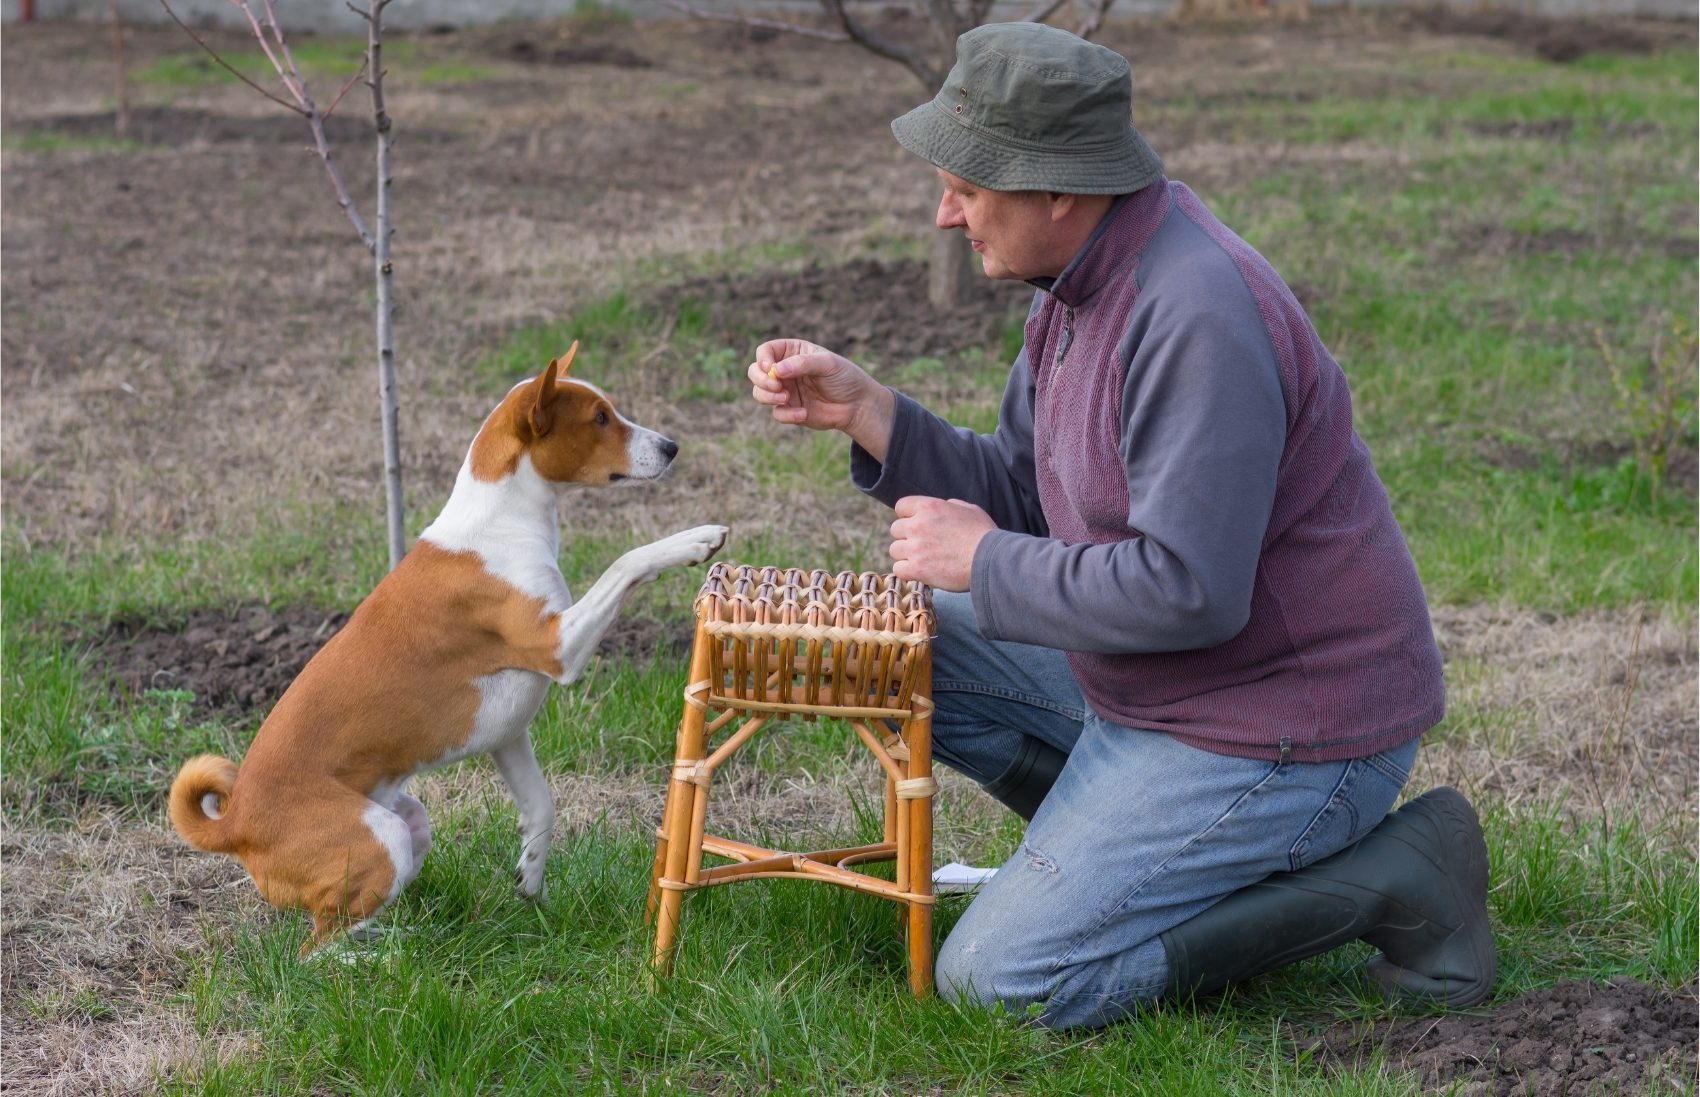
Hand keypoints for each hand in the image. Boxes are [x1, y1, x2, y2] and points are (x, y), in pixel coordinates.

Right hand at [747, 339, 895, 460]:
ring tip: (785, 399)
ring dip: (767, 397)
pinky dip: (786, 415)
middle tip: (776, 386)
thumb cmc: (845, 378)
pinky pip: (777, 414)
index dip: (763, 359)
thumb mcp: (828, 364)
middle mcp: (785, 371)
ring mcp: (786, 391)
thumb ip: (803, 363)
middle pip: (756, 372)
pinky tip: (803, 414)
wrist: (858, 405)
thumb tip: (777, 370)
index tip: (770, 369)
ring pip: (760, 393)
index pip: (766, 351)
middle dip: (761, 380)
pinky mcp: (790, 410)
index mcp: (793, 352)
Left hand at [888, 496, 995, 592]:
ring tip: (923, 560)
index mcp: (929, 506)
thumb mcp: (969, 509)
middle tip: (923, 545)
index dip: (908, 516)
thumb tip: (944, 506)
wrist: (990, 560)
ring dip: (906, 555)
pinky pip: (898, 569)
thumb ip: (950, 505)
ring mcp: (915, 548)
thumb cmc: (983, 534)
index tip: (918, 525)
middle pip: (896, 529)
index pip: (901, 506)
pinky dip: (907, 572)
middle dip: (907, 537)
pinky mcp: (917, 569)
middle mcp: (918, 525)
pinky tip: (920, 572)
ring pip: (894, 550)